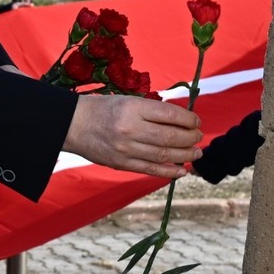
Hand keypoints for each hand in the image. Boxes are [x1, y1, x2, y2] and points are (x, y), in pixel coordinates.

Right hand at [64, 94, 201, 177]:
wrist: (74, 124)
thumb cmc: (104, 109)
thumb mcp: (129, 101)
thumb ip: (153, 111)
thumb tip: (182, 121)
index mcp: (133, 108)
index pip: (169, 114)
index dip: (188, 119)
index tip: (196, 121)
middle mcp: (131, 129)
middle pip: (170, 136)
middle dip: (190, 138)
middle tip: (199, 137)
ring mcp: (126, 149)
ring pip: (164, 155)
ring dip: (185, 156)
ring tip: (196, 153)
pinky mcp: (122, 164)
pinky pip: (151, 170)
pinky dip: (169, 172)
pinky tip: (182, 170)